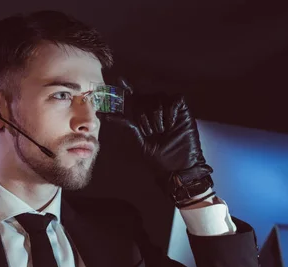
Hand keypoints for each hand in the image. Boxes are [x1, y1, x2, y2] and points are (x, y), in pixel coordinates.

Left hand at [102, 79, 212, 196]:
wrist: (176, 165)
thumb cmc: (158, 156)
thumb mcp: (137, 140)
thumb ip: (125, 124)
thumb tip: (104, 113)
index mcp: (142, 115)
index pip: (133, 97)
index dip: (126, 88)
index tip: (119, 80)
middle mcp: (155, 109)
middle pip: (145, 97)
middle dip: (143, 115)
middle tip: (150, 132)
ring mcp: (169, 108)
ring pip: (158, 98)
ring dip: (157, 116)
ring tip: (162, 131)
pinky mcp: (182, 109)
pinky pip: (174, 100)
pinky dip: (170, 112)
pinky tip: (171, 125)